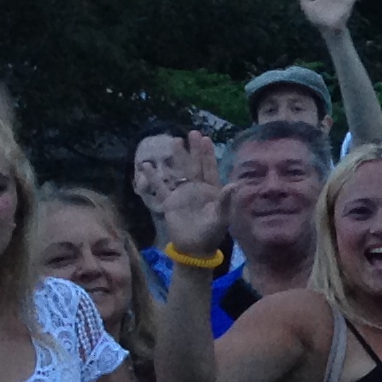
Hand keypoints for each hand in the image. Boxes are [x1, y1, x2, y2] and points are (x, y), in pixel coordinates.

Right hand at [157, 132, 229, 255]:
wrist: (194, 249)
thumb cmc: (211, 233)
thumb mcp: (221, 217)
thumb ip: (226, 200)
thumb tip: (235, 184)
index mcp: (211, 190)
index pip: (209, 168)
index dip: (207, 154)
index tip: (205, 139)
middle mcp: (196, 188)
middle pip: (194, 165)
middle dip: (193, 149)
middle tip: (191, 132)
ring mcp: (182, 194)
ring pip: (178, 171)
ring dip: (176, 157)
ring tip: (173, 141)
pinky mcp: (169, 202)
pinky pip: (160, 186)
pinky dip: (153, 176)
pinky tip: (146, 165)